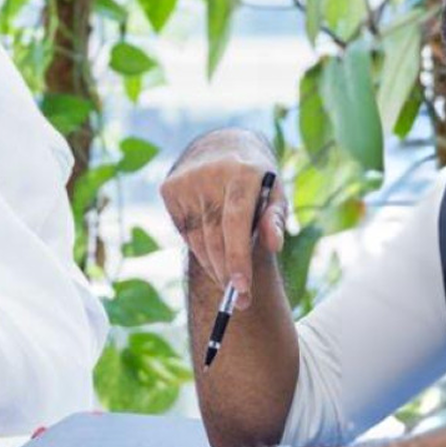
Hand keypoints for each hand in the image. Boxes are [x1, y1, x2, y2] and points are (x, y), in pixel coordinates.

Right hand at [160, 129, 286, 311]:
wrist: (221, 147)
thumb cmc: (256, 180)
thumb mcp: (276, 194)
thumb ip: (275, 220)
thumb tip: (274, 244)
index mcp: (242, 173)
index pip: (236, 222)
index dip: (237, 257)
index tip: (241, 288)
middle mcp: (211, 174)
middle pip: (216, 237)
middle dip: (227, 273)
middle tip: (241, 300)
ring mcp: (186, 181)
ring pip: (199, 240)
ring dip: (214, 264)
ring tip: (229, 275)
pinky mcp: (169, 189)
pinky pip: (185, 233)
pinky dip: (200, 247)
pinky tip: (212, 241)